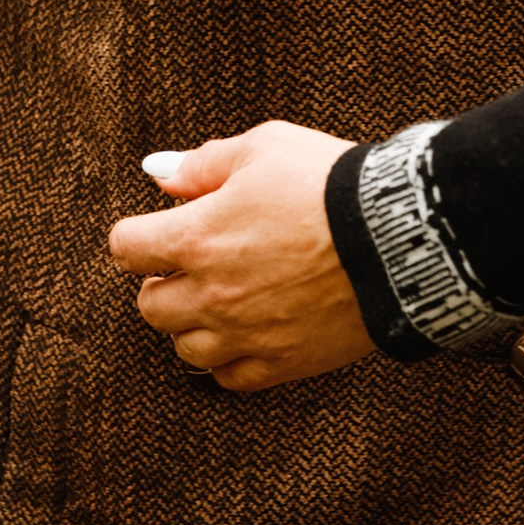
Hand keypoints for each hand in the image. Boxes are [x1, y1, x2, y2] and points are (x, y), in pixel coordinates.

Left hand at [105, 122, 370, 390]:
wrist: (397, 235)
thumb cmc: (328, 181)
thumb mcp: (264, 147)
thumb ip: (203, 163)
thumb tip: (160, 173)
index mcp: (197, 237)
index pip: (126, 247)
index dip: (139, 235)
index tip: (160, 230)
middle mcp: (211, 294)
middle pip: (150, 306)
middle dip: (163, 281)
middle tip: (192, 265)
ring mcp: (245, 335)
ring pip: (185, 348)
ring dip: (194, 323)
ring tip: (223, 299)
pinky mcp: (282, 363)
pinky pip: (230, 377)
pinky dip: (230, 358)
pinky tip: (248, 331)